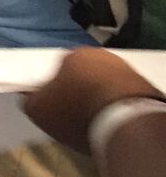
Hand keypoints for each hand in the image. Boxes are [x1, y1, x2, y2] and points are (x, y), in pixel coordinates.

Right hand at [24, 48, 163, 153]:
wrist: (127, 121)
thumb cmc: (76, 110)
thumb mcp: (38, 109)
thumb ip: (29, 99)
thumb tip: (29, 94)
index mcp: (72, 55)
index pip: (58, 67)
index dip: (56, 87)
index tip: (57, 105)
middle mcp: (102, 55)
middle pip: (85, 74)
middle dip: (81, 90)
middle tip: (76, 114)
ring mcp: (127, 70)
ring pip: (107, 84)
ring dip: (101, 98)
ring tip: (97, 122)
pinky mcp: (146, 87)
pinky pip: (126, 96)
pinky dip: (120, 106)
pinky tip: (114, 122)